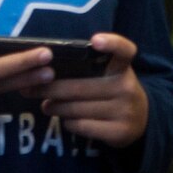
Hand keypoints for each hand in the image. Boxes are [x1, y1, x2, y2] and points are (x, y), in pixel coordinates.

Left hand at [27, 32, 148, 147]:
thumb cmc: (114, 90)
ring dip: (56, 108)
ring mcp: (124, 110)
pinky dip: (69, 123)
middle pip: (81, 87)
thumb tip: (45, 70)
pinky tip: (66, 119)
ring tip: (46, 106)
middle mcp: (126, 87)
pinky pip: (83, 126)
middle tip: (31, 89)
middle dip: (51, 89)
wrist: (142, 119)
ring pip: (78, 109)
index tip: (95, 40)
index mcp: (123, 68)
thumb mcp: (111, 75)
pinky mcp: (119, 132)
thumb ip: (89, 70)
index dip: (112, 43)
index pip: (124, 50)